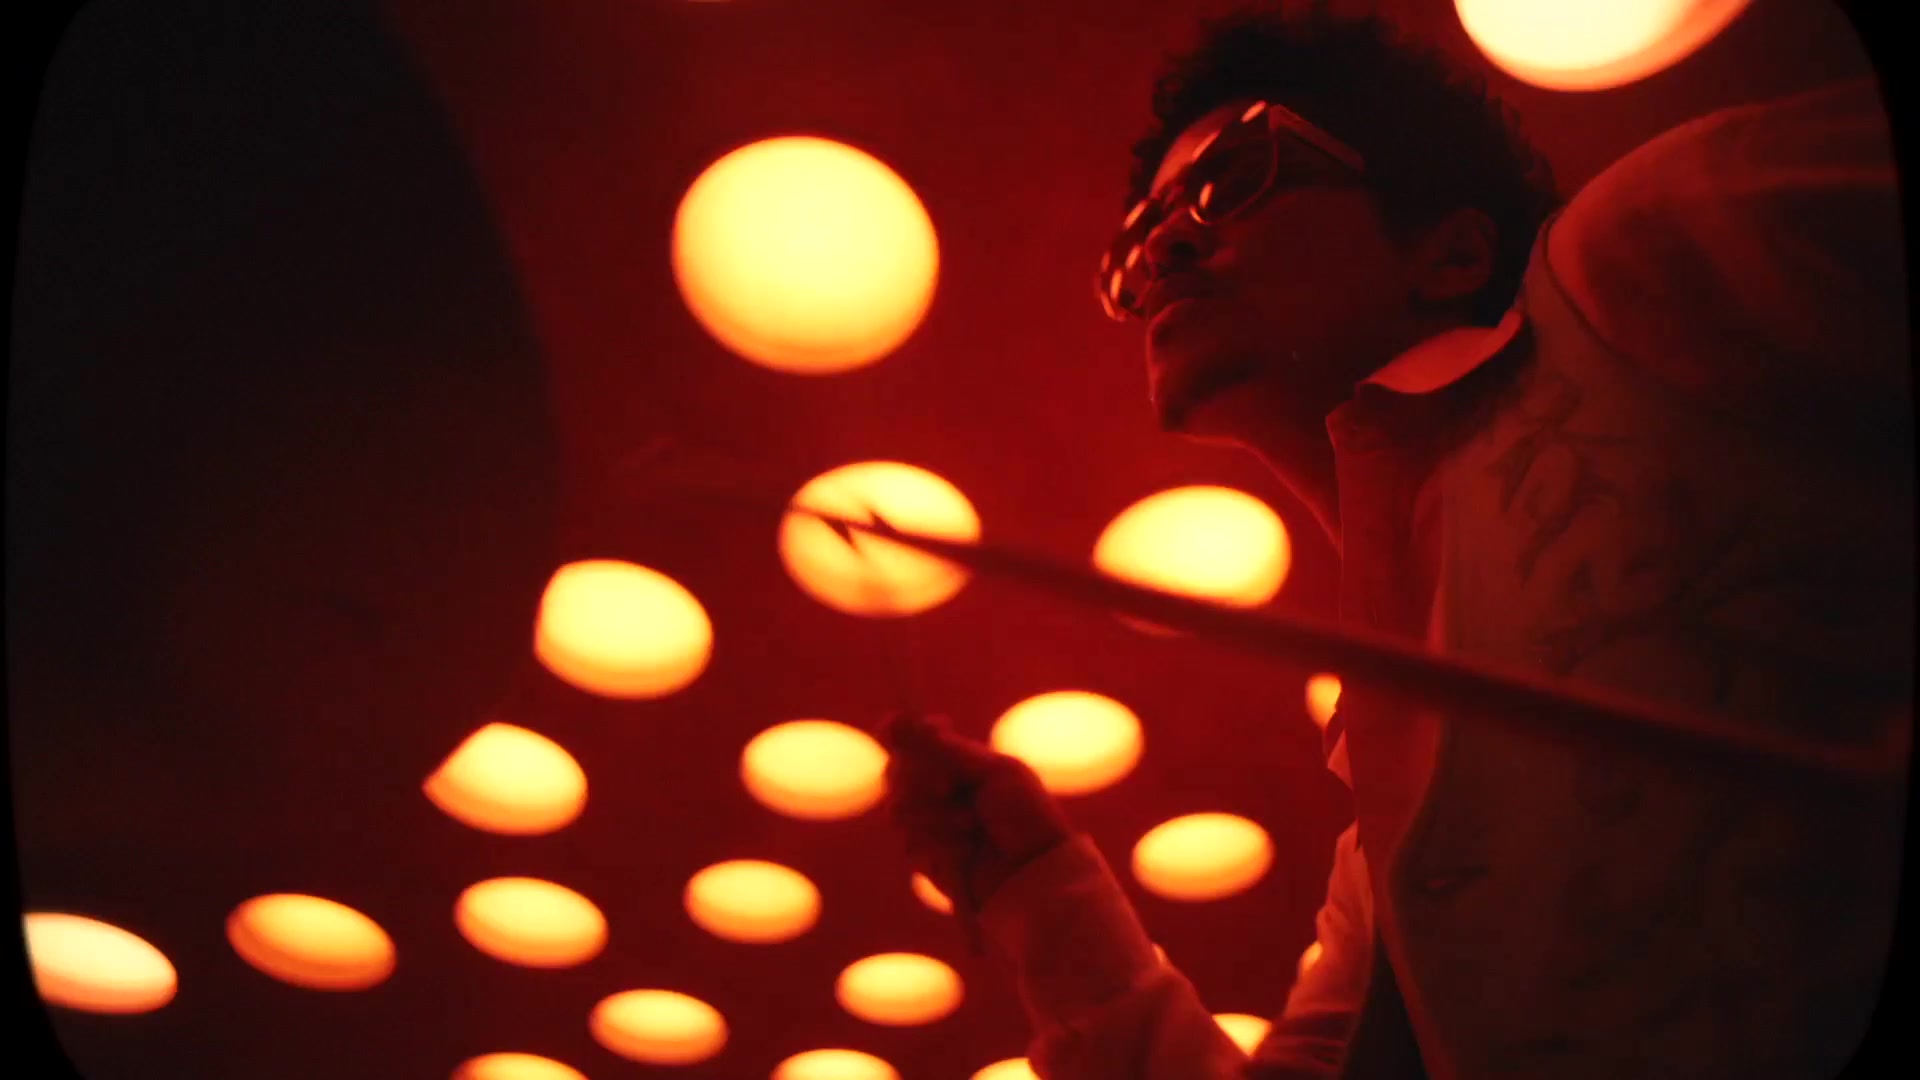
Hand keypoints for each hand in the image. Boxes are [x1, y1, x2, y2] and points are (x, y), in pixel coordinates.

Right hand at [876, 712, 1074, 918]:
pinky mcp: (925, 858)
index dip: (905, 734)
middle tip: (949, 787)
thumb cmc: (1026, 815)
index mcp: (956, 764)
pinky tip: (966, 850)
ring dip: (936, 816)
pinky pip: (910, 843)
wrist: (1035, 870)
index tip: (926, 733)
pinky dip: (940, 843)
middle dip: (920, 778)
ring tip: (970, 825)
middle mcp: (936, 791)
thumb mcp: (995, 772)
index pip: (911, 742)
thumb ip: (949, 750)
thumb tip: (902, 719)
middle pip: (895, 772)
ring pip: (898, 809)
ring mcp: (928, 825)